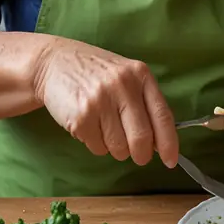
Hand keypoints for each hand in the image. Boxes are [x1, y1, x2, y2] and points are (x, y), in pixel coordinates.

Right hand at [34, 39, 178, 167]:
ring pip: (119, 147)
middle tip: (137, 155)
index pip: (162, 115)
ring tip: (104, 128)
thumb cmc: (95, 72)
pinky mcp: (80, 117)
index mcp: (140, 74)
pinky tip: (89, 125)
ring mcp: (100, 100)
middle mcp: (123, 85)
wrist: (54, 62)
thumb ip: (143, 102)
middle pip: (142, 137)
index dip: (169, 143)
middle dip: (141, 154)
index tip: (170, 161)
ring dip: (115, 148)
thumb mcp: (125, 75)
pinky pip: (97, 148)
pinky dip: (95, 144)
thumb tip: (158, 143)